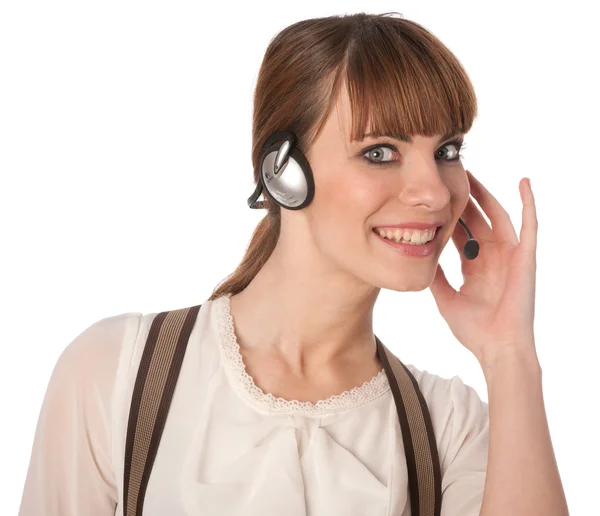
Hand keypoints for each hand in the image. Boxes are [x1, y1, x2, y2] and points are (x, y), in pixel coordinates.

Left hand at [428, 170, 537, 368]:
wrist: (496, 348)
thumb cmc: (474, 329)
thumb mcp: (446, 298)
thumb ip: (436, 277)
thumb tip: (420, 256)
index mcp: (474, 268)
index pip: (460, 234)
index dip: (449, 216)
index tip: (434, 198)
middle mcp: (492, 258)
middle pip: (476, 220)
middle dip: (463, 199)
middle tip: (449, 177)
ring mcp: (510, 256)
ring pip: (497, 217)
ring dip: (485, 195)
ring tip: (471, 174)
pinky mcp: (525, 258)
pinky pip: (530, 225)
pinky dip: (528, 203)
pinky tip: (524, 182)